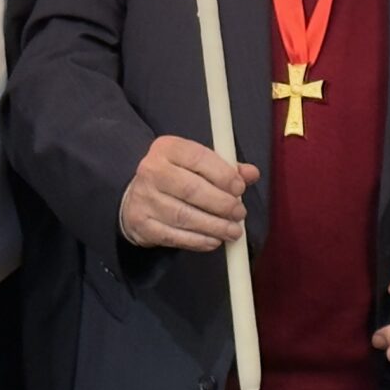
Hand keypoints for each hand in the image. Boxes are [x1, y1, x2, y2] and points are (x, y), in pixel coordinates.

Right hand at [118, 136, 257, 251]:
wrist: (138, 198)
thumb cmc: (176, 178)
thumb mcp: (198, 165)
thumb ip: (226, 168)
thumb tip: (251, 173)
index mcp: (167, 148)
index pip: (198, 158)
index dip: (223, 174)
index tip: (240, 188)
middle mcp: (151, 170)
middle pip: (191, 189)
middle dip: (222, 204)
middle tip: (239, 213)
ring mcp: (143, 198)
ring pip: (184, 216)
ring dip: (214, 226)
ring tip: (233, 231)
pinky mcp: (141, 224)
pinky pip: (174, 236)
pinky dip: (198, 241)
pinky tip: (214, 241)